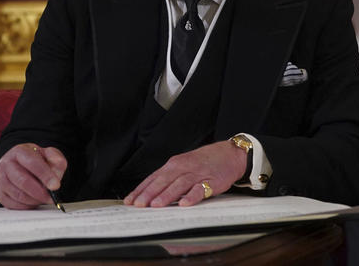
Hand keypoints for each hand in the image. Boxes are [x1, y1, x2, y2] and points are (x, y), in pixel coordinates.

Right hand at [0, 143, 66, 209]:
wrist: (19, 166)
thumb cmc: (35, 161)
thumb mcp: (47, 154)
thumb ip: (56, 158)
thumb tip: (59, 165)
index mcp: (19, 151)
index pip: (32, 163)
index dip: (45, 175)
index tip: (56, 186)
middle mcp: (6, 164)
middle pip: (23, 181)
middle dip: (40, 192)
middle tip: (51, 197)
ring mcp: (0, 179)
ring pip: (18, 195)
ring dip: (34, 200)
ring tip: (44, 199)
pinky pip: (12, 204)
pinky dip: (26, 206)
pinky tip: (34, 202)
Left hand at [124, 140, 245, 207]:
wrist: (230, 154)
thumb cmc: (204, 162)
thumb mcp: (183, 165)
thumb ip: (168, 178)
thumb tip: (148, 194)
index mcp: (174, 164)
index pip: (153, 178)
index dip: (141, 189)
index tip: (129, 201)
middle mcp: (183, 167)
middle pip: (163, 181)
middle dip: (149, 193)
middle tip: (138, 205)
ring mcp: (197, 174)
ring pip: (179, 184)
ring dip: (167, 195)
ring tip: (156, 205)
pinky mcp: (212, 181)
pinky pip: (201, 189)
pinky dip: (192, 196)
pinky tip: (185, 204)